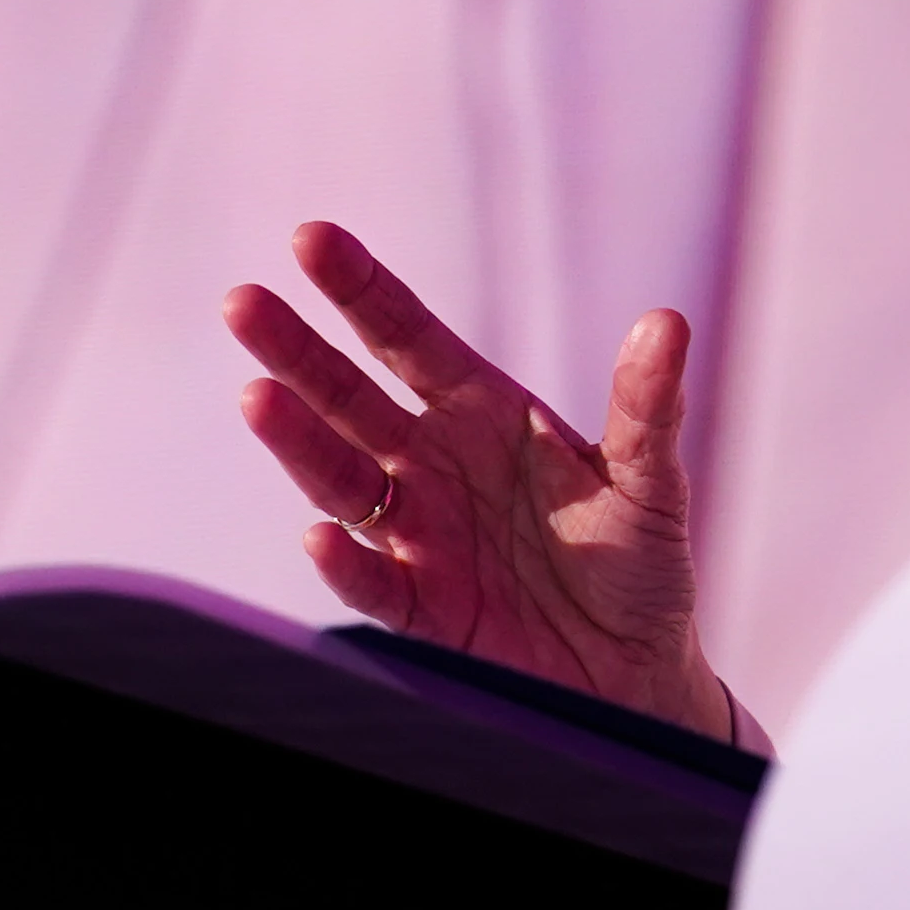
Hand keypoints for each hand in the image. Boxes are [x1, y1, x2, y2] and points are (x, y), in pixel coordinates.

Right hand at [220, 221, 739, 742]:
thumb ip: (647, 407)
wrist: (634, 671)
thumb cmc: (638, 561)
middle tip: (243, 303)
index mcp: (479, 411)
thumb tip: (666, 323)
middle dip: (296, 351)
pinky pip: (373, 581)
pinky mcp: (422, 609)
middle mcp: (432, 463)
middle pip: (348, 398)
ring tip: (256, 397)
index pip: (405, 337)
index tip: (310, 239)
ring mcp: (419, 534)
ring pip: (341, 480)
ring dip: (298, 442)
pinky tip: (318, 536)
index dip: (359, 291)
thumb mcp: (649, 480)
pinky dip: (344, 563)